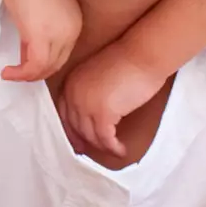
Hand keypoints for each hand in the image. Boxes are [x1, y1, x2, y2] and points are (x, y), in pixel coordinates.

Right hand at [0, 0, 81, 83]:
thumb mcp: (40, 4)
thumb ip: (40, 24)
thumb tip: (28, 45)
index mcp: (75, 20)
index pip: (63, 51)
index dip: (44, 60)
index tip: (24, 59)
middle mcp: (73, 30)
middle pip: (56, 63)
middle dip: (36, 70)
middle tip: (17, 71)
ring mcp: (59, 35)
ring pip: (46, 68)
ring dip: (26, 76)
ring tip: (10, 73)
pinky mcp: (41, 38)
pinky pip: (33, 67)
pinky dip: (19, 74)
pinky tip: (7, 72)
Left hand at [57, 41, 162, 158]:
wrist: (142, 55)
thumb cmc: (127, 62)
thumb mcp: (98, 76)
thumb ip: (90, 92)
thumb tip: (94, 113)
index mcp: (71, 83)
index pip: (64, 114)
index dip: (71, 130)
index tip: (78, 141)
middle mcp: (73, 95)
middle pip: (75, 127)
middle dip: (85, 142)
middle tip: (95, 151)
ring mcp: (86, 105)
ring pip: (90, 135)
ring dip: (103, 147)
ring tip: (114, 151)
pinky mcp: (103, 114)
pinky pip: (105, 138)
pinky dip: (113, 147)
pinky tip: (121, 149)